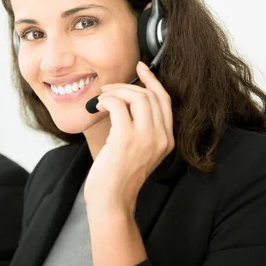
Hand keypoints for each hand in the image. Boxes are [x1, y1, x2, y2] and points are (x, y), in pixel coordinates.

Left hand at [84, 61, 174, 212]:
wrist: (112, 199)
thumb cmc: (118, 175)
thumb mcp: (138, 149)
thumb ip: (140, 127)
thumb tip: (125, 99)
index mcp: (167, 139)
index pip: (165, 100)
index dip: (153, 80)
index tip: (141, 67)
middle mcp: (161, 137)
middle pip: (150, 95)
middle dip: (127, 86)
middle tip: (108, 89)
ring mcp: (146, 138)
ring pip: (136, 97)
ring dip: (116, 92)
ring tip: (102, 99)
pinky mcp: (126, 139)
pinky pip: (118, 106)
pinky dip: (106, 100)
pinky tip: (98, 107)